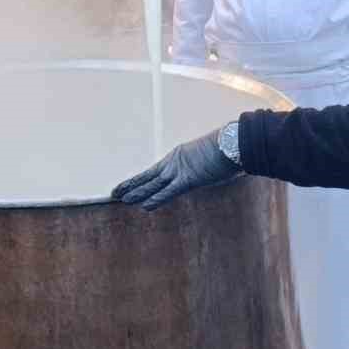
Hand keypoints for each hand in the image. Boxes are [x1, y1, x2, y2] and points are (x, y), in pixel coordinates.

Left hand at [112, 127, 239, 210]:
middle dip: (131, 185)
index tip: (129, 184)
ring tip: (120, 198)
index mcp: (179, 157)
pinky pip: (168, 191)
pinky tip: (144, 206)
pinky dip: (156, 199)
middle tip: (115, 192)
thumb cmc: (227, 149)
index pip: (155, 172)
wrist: (233, 142)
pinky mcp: (188, 178)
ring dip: (136, 192)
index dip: (141, 179)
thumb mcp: (211, 159)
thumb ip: (205, 166)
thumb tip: (209, 172)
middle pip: (148, 176)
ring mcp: (180, 170)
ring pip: (152, 184)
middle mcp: (174, 162)